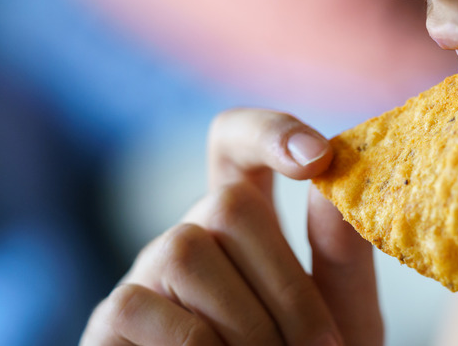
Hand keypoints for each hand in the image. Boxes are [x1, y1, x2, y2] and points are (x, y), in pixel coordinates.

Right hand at [81, 109, 382, 344]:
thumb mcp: (341, 311)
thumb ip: (341, 252)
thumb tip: (331, 179)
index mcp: (248, 221)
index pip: (237, 142)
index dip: (269, 131)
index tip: (318, 155)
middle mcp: (193, 233)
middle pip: (226, 204)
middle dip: (286, 285)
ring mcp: (149, 272)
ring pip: (187, 253)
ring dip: (250, 327)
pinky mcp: (116, 316)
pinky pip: (150, 308)